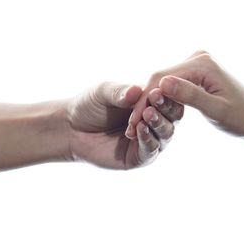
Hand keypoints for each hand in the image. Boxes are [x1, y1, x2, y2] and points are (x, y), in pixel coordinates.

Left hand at [68, 82, 183, 168]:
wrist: (71, 129)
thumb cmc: (90, 105)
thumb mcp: (103, 93)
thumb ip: (120, 92)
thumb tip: (136, 91)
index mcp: (151, 103)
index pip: (168, 97)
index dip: (166, 92)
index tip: (160, 87)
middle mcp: (155, 121)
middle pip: (173, 116)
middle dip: (166, 108)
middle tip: (156, 99)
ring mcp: (149, 140)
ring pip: (165, 133)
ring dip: (158, 123)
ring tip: (148, 115)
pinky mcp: (140, 157)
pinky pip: (151, 149)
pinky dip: (148, 139)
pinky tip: (140, 129)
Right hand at [126, 51, 243, 137]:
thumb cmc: (242, 118)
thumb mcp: (216, 110)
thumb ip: (190, 96)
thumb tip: (162, 84)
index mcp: (203, 63)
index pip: (162, 78)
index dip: (144, 101)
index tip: (133, 124)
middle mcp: (198, 57)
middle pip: (159, 77)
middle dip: (144, 102)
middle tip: (130, 128)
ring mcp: (196, 63)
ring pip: (162, 81)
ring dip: (149, 102)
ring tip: (136, 126)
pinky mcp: (195, 72)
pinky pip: (171, 84)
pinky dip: (160, 100)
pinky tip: (150, 115)